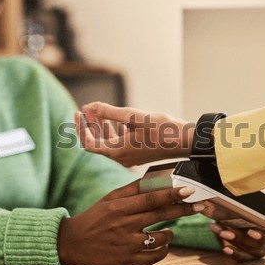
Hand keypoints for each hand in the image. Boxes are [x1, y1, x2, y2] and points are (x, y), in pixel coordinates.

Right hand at [57, 181, 204, 264]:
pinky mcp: (127, 261)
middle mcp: (124, 225)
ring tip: (169, 230)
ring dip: (171, 233)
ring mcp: (126, 245)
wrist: (73, 242)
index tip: (189, 189)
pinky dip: (163, 249)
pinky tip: (162, 244)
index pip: (150, 198)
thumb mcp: (110, 198)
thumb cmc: (96, 216)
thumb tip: (156, 179)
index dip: (171, 193)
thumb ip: (132, 189)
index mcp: (119, 207)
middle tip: (200, 206)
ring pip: (160, 238)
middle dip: (183, 210)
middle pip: (160, 215)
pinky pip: (154, 256)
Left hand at [75, 102, 194, 166]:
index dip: (80, 128)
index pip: (88, 143)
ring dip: (101, 126)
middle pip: (97, 142)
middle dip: (89, 125)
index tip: (78, 111)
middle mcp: (121, 157)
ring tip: (96, 111)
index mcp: (117, 152)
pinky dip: (114, 130)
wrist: (186, 141)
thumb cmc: (163, 129)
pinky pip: (119, 142)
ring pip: (108, 142)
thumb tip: (90, 106)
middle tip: (85, 109)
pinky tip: (115, 119)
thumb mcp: (134, 117)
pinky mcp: (138, 153)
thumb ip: (110, 112)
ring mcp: (130, 156)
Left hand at [202, 202, 264, 260]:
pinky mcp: (251, 256)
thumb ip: (251, 203)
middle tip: (223, 229)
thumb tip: (236, 190)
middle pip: (255, 244)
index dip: (260, 235)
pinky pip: (243, 257)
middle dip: (238, 236)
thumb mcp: (258, 206)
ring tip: (219, 232)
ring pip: (248, 250)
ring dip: (232, 241)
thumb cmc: (258, 212)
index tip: (250, 231)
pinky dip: (234, 253)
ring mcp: (261, 251)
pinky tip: (224, 248)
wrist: (259, 222)